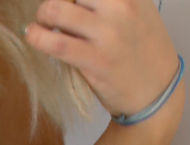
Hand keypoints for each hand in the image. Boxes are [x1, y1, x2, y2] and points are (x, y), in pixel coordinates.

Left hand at [25, 0, 180, 120]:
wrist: (157, 91)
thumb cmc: (143, 49)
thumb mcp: (139, 8)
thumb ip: (110, 0)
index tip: (69, 0)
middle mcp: (121, 7)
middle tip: (51, 11)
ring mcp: (108, 34)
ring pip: (57, 10)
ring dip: (42, 14)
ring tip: (41, 22)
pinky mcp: (95, 61)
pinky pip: (57, 44)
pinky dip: (37, 36)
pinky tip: (31, 35)